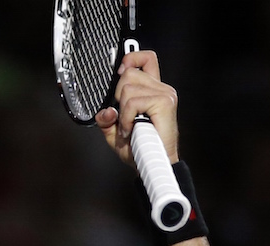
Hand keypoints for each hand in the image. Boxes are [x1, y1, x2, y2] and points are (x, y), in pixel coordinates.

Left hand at [95, 50, 179, 165]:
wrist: (152, 165)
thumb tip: (105, 110)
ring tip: (129, 126)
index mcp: (151, 90)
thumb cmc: (138, 149)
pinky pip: (132, 102)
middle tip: (125, 117)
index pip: (146, 59)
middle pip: (128, 74)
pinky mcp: (164, 102)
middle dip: (118, 97)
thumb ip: (106, 119)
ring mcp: (164, 94)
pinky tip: (131, 129)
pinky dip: (126, 118)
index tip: (120, 70)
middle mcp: (160, 88)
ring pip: (127, 88)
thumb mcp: (114, 133)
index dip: (131, 57)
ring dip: (122, 112)